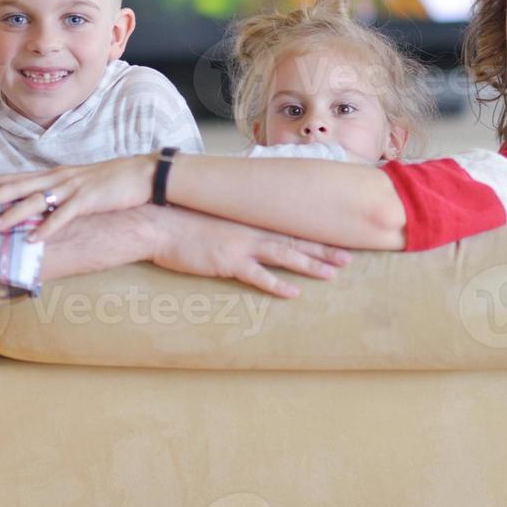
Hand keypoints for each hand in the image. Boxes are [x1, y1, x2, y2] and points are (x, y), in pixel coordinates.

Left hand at [0, 154, 154, 240]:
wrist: (144, 173)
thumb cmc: (115, 180)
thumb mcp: (83, 182)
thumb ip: (64, 190)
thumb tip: (49, 201)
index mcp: (59, 174)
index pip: (22, 175)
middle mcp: (61, 178)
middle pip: (21, 186)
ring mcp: (74, 189)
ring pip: (37, 201)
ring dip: (14, 214)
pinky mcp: (88, 201)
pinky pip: (64, 216)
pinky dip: (47, 228)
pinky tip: (33, 238)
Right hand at [145, 206, 349, 298]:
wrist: (157, 224)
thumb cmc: (180, 219)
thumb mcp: (212, 214)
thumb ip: (233, 218)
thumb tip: (245, 223)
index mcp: (248, 218)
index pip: (288, 225)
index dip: (313, 232)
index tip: (335, 236)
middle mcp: (250, 229)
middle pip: (294, 239)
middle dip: (323, 248)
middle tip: (349, 257)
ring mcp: (240, 245)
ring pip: (284, 255)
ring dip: (310, 264)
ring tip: (333, 273)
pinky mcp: (227, 261)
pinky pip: (257, 276)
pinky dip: (276, 284)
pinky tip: (293, 292)